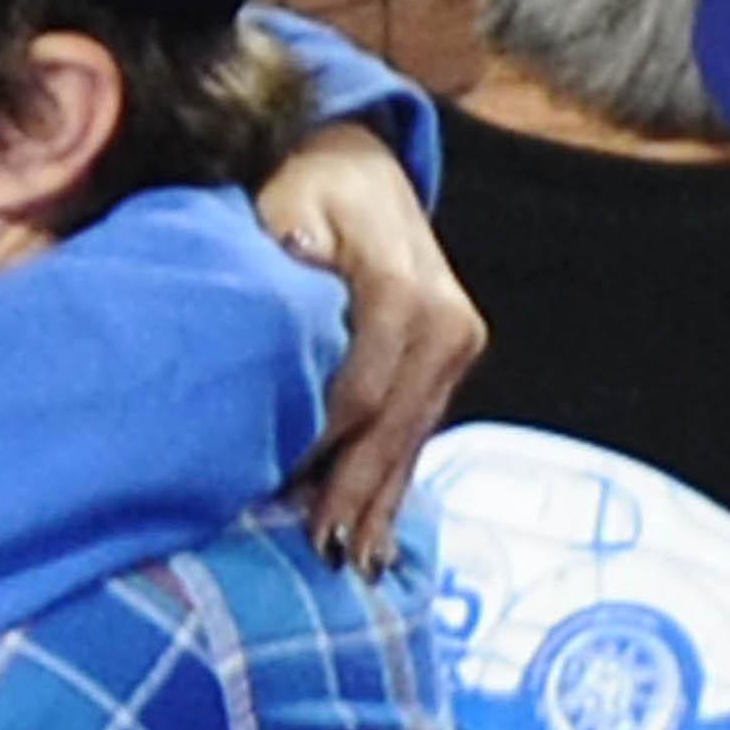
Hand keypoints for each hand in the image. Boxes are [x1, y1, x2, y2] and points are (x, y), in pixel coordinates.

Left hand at [259, 125, 483, 575]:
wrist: (359, 164)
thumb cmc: (306, 186)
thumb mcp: (288, 200)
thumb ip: (287, 241)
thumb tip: (295, 262)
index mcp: (405, 290)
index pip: (360, 391)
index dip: (318, 445)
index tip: (274, 487)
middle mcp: (445, 323)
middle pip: (393, 426)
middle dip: (355, 491)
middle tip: (321, 552)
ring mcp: (455, 345)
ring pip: (411, 438)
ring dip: (378, 502)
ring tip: (352, 564)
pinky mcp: (450, 362)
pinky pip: (418, 432)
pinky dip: (393, 483)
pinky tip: (377, 535)